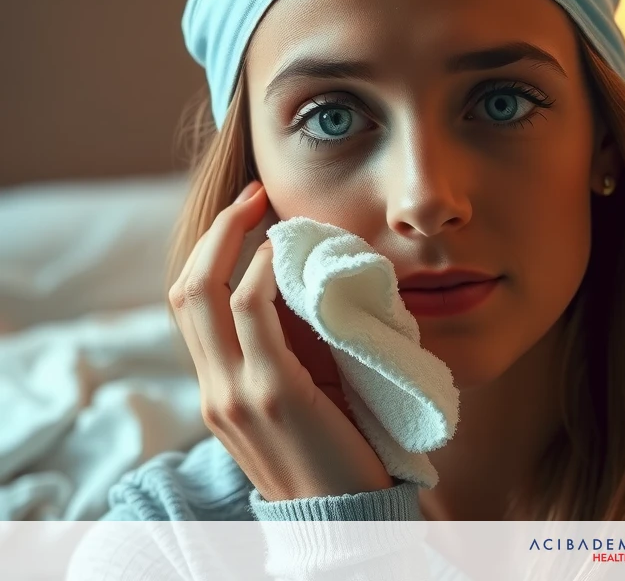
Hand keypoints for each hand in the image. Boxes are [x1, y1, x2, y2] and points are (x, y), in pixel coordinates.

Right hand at [168, 180, 393, 500]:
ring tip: (270, 210)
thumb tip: (305, 287)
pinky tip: (283, 254)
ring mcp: (237, 393)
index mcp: (217, 391)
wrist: (347, 521)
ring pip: (204, 294)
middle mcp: (214, 390)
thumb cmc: (336, 455)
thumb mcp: (298, 399)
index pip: (188, 307)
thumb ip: (287, 353)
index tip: (249, 216)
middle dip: (216, 233)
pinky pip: (252, 315)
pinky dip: (262, 274)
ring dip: (234, 239)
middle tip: (255, 195)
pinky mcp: (274, 393)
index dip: (210, 253)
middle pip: (183, 290)